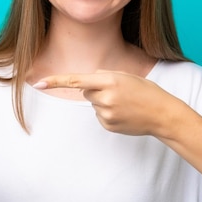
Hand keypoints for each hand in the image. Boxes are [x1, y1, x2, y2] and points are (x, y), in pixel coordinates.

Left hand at [33, 70, 181, 136]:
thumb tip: (86, 83)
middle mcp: (105, 98)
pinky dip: (109, 113)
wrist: (163, 114)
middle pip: (85, 91)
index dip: (56, 82)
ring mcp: (106, 114)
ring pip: (93, 104)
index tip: (38, 83)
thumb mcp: (126, 76)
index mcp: (109, 81)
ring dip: (104, 102)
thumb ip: (103, 76)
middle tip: (119, 91)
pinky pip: (100, 115)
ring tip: (125, 103)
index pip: (76, 81)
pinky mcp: (108, 125)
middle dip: (97, 89)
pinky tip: (124, 113)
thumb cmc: (146, 91)